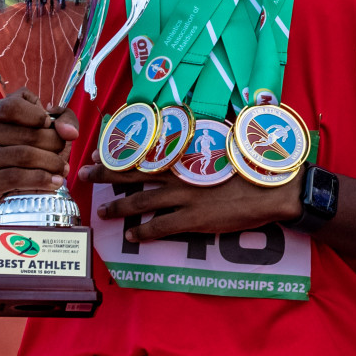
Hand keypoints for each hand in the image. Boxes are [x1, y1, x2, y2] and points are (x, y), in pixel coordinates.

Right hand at [0, 89, 77, 220]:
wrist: (13, 186)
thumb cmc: (35, 148)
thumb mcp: (52, 126)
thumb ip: (65, 120)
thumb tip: (70, 132)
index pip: (13, 106)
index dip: (38, 116)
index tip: (48, 124)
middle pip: (27, 135)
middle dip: (55, 144)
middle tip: (62, 151)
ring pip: (24, 156)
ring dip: (52, 163)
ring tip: (63, 169)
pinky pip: (16, 177)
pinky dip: (41, 179)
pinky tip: (54, 181)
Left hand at [81, 150, 303, 241]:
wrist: (271, 188)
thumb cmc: (252, 161)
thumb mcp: (228, 138)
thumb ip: (207, 133)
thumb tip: (195, 120)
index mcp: (185, 153)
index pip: (144, 150)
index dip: (119, 151)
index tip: (100, 151)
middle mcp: (178, 174)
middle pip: (133, 174)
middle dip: (106, 174)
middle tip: (84, 174)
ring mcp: (183, 198)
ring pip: (140, 203)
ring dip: (118, 208)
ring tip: (102, 212)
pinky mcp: (192, 219)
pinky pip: (160, 227)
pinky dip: (143, 232)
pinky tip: (132, 235)